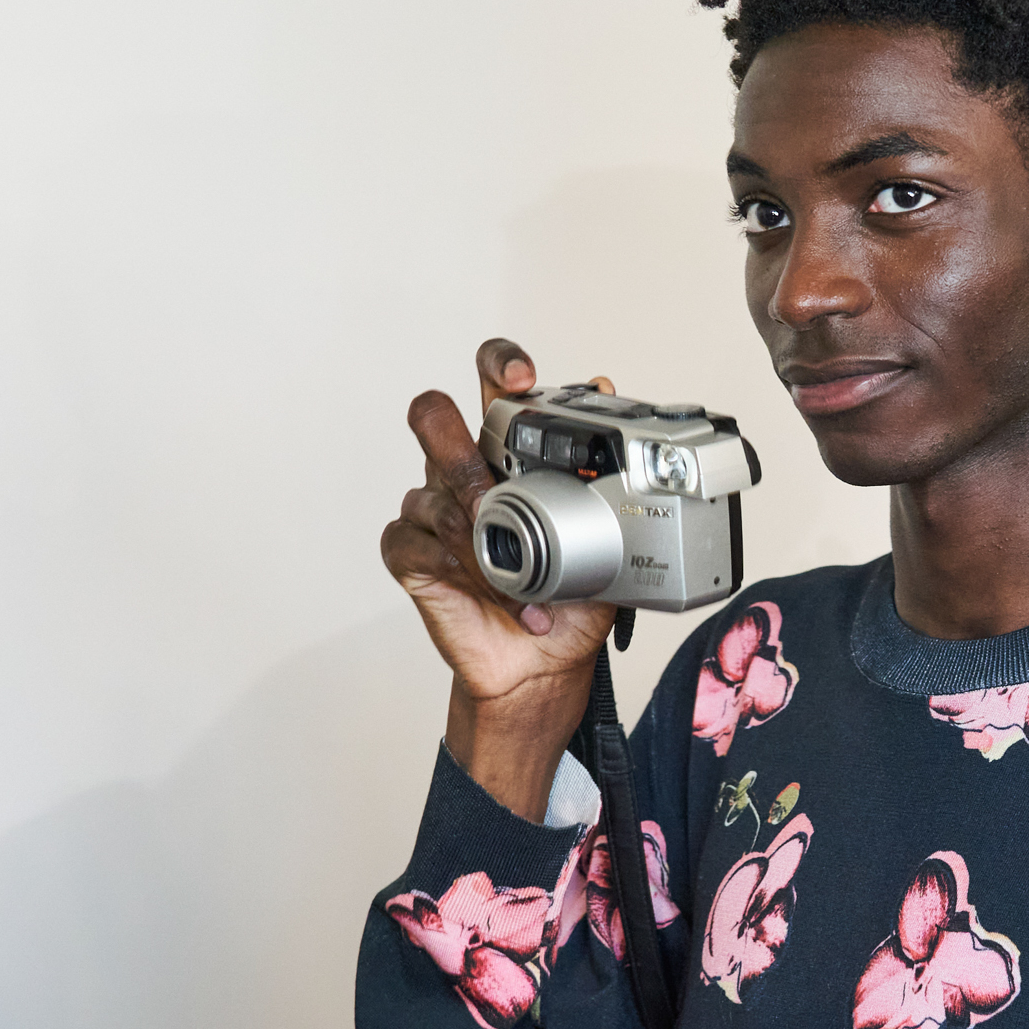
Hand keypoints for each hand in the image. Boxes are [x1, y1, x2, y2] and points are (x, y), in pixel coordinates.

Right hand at [380, 339, 615, 817]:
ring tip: (518, 574)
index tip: (522, 379)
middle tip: (488, 483)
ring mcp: (436, 512)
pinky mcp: (414, 555)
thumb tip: (615, 409)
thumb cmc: (573, 596)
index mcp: (513, 453)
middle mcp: (468, 472)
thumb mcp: (607, 535)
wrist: (547, 664)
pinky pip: (413, 543)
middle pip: (433, 417)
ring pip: (430, 490)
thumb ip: (605, 473)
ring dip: (478, 536)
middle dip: (455, 439)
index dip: (500, 365)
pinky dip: (456, 570)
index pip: (494, 382)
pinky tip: (490, 592)